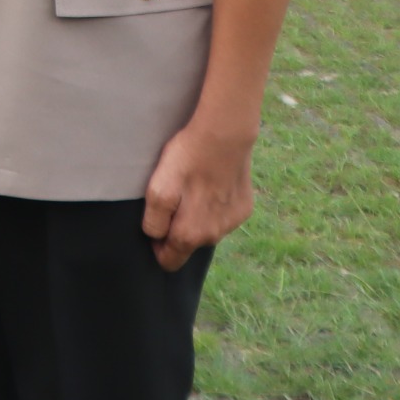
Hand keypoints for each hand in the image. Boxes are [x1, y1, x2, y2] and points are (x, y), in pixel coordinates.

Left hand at [141, 122, 256, 270]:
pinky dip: (215, 206)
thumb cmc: (186, 161)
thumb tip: (156, 239)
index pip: (170, 261)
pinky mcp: (244, 209)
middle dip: (177, 229)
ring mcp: (232, 223)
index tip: (155, 226)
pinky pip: (223, 216)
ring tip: (192, 188)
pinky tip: (211, 184)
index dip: (158, 248)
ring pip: (207, 230)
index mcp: (191, 235)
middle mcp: (214, 236)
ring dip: (197, 217)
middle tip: (173, 199)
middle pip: (188, 245)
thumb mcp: (158, 189)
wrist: (224, 138)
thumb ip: (155, 222)